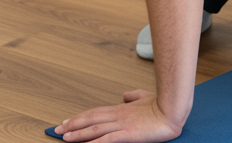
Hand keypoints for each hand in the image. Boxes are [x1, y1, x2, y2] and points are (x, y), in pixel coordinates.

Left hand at [55, 90, 183, 142]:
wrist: (173, 109)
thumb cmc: (162, 105)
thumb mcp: (145, 97)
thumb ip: (134, 96)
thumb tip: (125, 94)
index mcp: (122, 108)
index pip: (95, 112)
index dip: (80, 117)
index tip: (67, 122)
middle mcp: (118, 115)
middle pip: (90, 119)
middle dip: (72, 125)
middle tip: (57, 130)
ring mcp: (122, 124)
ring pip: (94, 129)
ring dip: (78, 134)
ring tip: (64, 138)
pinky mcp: (127, 134)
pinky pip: (107, 140)